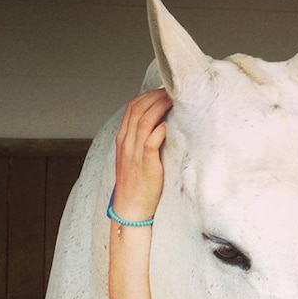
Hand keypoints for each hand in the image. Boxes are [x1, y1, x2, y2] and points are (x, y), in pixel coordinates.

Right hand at [113, 88, 172, 220]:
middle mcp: (126, 142)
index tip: (163, 90)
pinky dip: (160, 130)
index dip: (148, 95)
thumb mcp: (135, 157)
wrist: (130, 208)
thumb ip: (143, 140)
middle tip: (172, 90)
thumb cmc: (137, 184)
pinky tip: (170, 124)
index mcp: (123, 139)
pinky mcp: (146, 164)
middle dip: (155, 96)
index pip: (132, 107)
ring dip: (160, 107)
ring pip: (144, 120)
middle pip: (138, 109)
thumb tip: (160, 125)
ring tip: (174, 100)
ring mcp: (135, 152)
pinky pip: (151, 141)